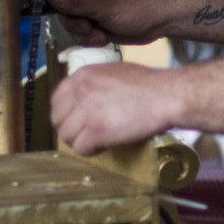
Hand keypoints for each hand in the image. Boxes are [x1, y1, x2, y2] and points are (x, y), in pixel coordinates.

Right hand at [46, 0, 164, 46]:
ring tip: (101, 34)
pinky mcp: (97, 23)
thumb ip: (77, 2)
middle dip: (72, 22)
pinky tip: (105, 38)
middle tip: (88, 26)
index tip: (46, 12)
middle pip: (60, 8)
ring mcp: (91, 8)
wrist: (160, 20)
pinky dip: (90, 38)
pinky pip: (82, 33)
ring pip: (70, 24)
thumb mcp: (104, 5)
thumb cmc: (137, 6)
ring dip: (83, 33)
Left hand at [50, 63, 182, 155]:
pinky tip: (102, 147)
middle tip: (84, 134)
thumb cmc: (149, 85)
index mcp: (83, 75)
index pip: (57, 98)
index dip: (65, 113)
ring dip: (80, 142)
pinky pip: (81, 148)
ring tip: (96, 141)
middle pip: (58, 118)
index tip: (74, 120)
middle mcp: (81, 91)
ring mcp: (87, 112)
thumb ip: (95, 82)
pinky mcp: (97, 131)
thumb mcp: (115, 72)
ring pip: (67, 136)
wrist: (166, 96)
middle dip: (70, 129)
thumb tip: (87, 97)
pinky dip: (91, 151)